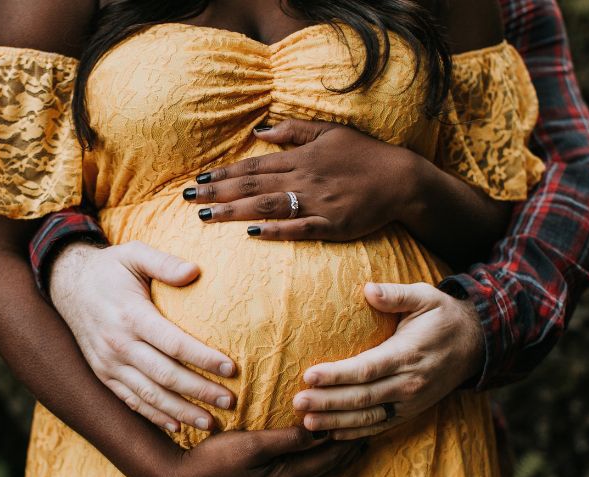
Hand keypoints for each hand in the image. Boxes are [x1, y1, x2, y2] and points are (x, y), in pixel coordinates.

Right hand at [49, 240, 236, 431]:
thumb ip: (164, 262)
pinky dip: (154, 417)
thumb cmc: (109, 268)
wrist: (66, 284)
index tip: (231, 368)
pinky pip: (130, 401)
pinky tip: (177, 427)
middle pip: (165, 375)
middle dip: (200, 391)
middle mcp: (118, 344)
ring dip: (181, 411)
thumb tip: (195, 270)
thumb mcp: (134, 254)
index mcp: (130, 316)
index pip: (174, 344)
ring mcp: (108, 363)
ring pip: (149, 395)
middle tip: (230, 400)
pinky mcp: (103, 374)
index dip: (203, 358)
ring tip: (210, 422)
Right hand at [158, 426, 365, 476]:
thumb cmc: (216, 458)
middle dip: (349, 452)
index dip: (348, 439)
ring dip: (339, 468)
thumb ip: (289, 439)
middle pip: (329, 471)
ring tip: (354, 452)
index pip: (329, 457)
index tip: (364, 422)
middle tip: (368, 432)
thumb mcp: (252, 443)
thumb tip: (321, 429)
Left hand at [183, 119, 429, 240]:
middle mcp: (303, 179)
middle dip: (217, 192)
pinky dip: (276, 231)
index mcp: (301, 158)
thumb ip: (294, 131)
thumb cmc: (365, 155)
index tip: (198, 178)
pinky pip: (299, 229)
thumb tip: (260, 131)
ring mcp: (317, 203)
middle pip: (252, 186)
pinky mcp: (332, 225)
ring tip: (205, 215)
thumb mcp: (330, 132)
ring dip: (234, 211)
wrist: (401, 179)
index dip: (223, 173)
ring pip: (268, 206)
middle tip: (187, 198)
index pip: (253, 166)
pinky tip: (253, 233)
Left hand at [293, 282, 483, 439]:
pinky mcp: (410, 411)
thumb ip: (396, 294)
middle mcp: (409, 383)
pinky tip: (331, 433)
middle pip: (362, 397)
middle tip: (297, 402)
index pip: (366, 369)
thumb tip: (368, 289)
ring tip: (306, 423)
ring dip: (336, 421)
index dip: (337, 375)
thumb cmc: (442, 316)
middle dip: (327, 402)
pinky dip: (355, 432)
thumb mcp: (425, 296)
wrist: (476, 344)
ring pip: (368, 417)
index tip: (309, 376)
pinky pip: (380, 426)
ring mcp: (410, 401)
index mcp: (407, 354)